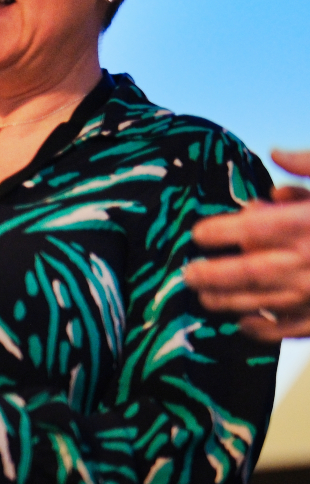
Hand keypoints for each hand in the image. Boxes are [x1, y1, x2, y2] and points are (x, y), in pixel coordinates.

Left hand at [187, 148, 309, 341]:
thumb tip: (275, 152)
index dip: (215, 233)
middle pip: (242, 273)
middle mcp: (306, 263)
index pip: (246, 230)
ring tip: (203, 298)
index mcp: (306, 224)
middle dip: (208, 274)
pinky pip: (287, 331)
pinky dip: (261, 331)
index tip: (197, 234)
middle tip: (187, 273)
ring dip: (225, 303)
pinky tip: (243, 325)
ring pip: (258, 304)